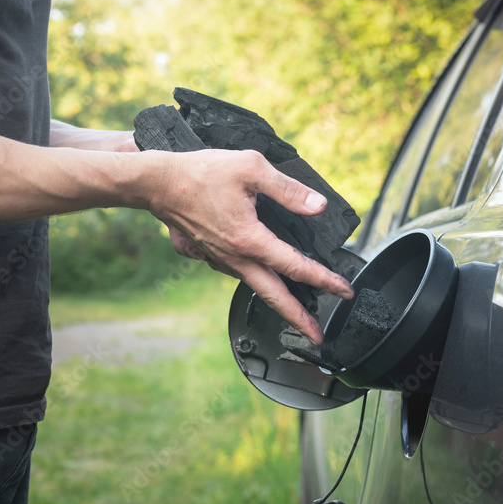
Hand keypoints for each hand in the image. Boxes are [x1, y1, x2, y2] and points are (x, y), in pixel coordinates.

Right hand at [147, 148, 353, 343]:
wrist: (159, 183)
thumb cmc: (200, 173)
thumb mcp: (251, 168)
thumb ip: (287, 189)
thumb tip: (317, 205)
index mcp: (249, 239)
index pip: (295, 266)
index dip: (324, 280)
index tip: (343, 290)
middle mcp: (235, 256)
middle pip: (273, 296)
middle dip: (298, 318)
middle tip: (317, 335)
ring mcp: (221, 258)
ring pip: (256, 286)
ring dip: (279, 300)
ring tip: (297, 309)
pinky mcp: (211, 254)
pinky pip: (239, 274)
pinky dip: (258, 282)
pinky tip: (265, 277)